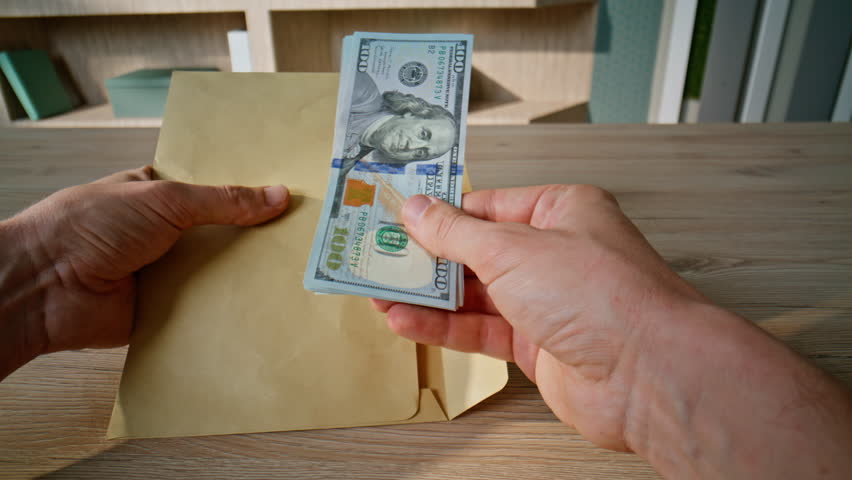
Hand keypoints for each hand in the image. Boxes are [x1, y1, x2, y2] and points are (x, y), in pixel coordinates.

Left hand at [1, 166, 287, 363]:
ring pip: (218, 270)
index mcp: (160, 196)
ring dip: (245, 272)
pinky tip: (266, 303)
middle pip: (221, 233)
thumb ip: (223, 200)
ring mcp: (166, 271)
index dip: (249, 193)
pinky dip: (229, 306)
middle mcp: (165, 233)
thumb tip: (278, 196)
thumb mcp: (164, 199)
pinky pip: (207, 306)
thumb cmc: (91, 226)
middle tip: (305, 234)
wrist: (47, 286)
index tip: (291, 194)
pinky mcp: (167, 309)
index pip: (214, 191)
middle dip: (254, 235)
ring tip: (298, 268)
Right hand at [372, 185, 705, 450]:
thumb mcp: (512, 249)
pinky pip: (481, 330)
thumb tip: (418, 211)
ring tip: (381, 292)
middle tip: (381, 259)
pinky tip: (408, 321)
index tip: (399, 218)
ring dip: (429, 296)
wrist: (645, 374)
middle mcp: (556, 254)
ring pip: (476, 294)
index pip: (487, 205)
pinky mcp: (539, 345)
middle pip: (478, 251)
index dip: (441, 213)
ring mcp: (548, 302)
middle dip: (428, 258)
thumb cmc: (603, 295)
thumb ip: (456, 234)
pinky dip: (444, 327)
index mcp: (561, 211)